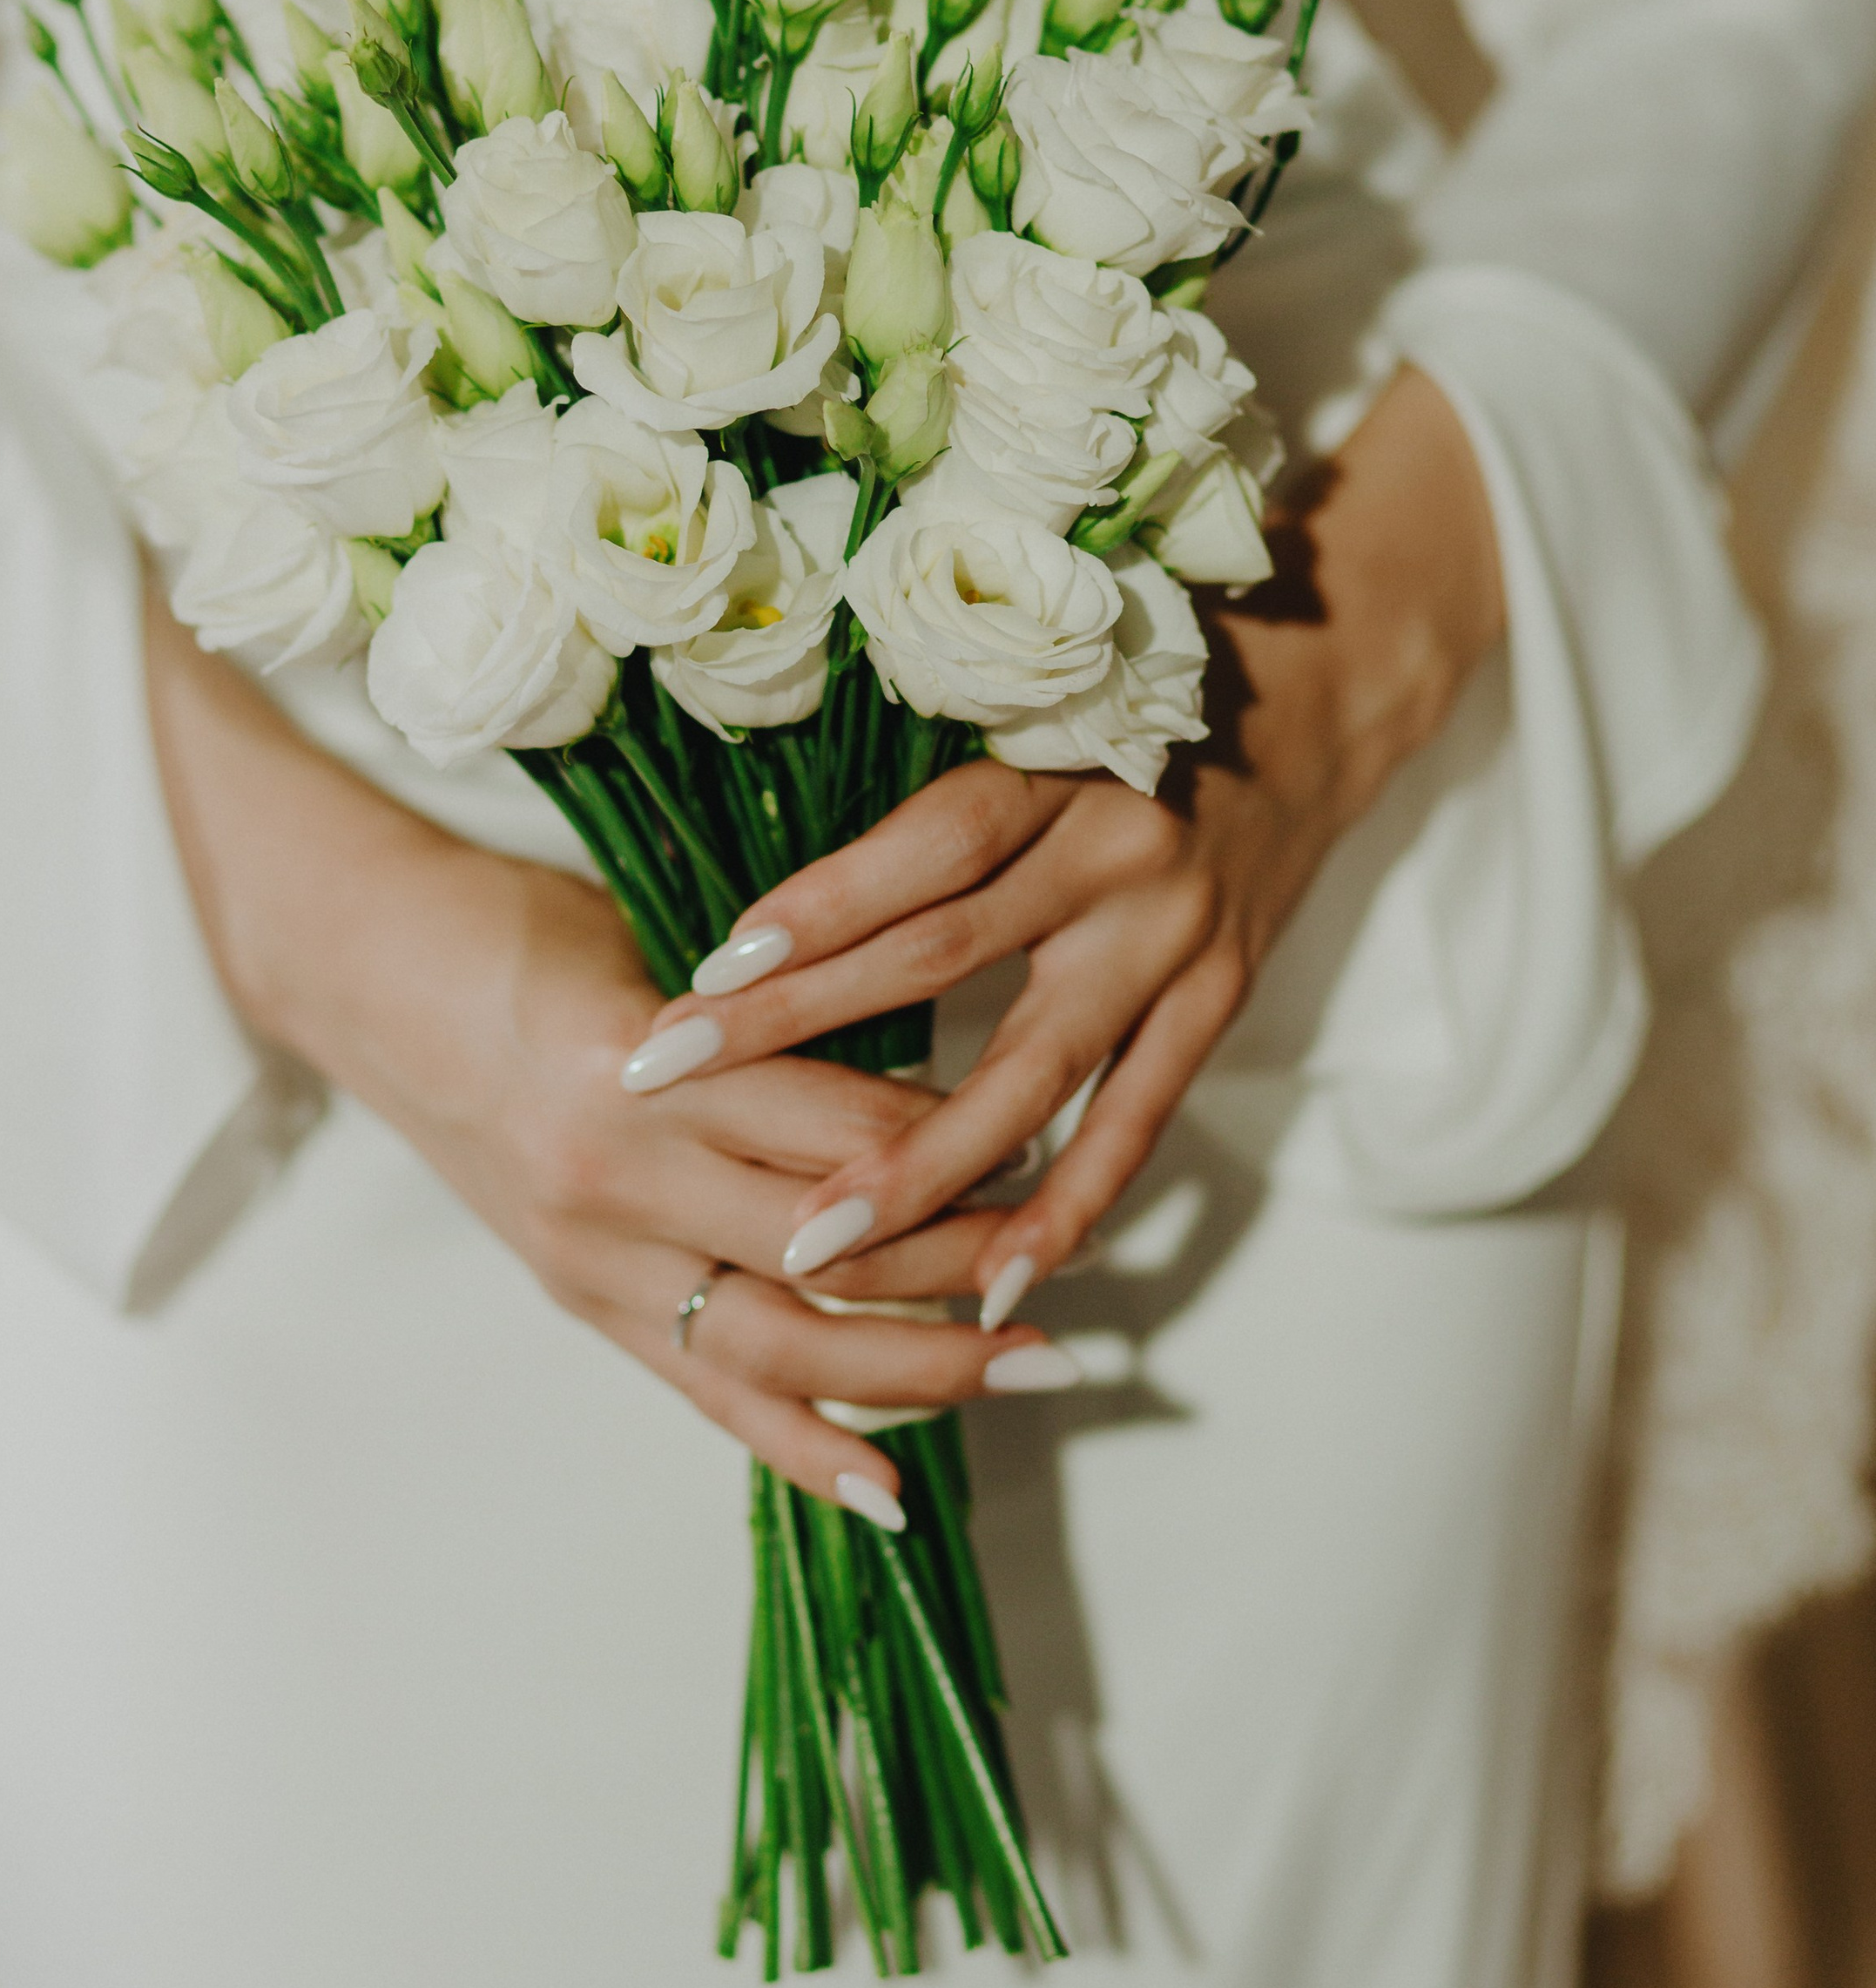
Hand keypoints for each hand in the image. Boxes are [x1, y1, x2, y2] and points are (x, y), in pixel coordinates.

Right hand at [141, 589, 1070, 1518]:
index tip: (1061, 1137)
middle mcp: (621, 1175)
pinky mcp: (580, 1301)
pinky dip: (800, 1447)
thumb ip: (779, 1014)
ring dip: (922, 1369)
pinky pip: (705, 1394)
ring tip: (1035, 1367)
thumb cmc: (518, 926)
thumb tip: (932, 1068)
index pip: (843, 1125)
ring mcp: (596, 1256)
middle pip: (835, 1246)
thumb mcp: (657, 936)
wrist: (363, 972)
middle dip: (970, 1263)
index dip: (961, 1141)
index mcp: (649, 1061)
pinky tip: (891, 1490)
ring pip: (786, 1340)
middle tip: (1084, 1267)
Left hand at [618, 366, 1506, 1318]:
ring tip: (814, 1242)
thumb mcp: (1026, 718)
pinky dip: (1067, 1207)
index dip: (816, 909)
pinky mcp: (1220, 1000)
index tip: (701, 976)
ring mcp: (1177, 936)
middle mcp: (1117, 851)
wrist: (1313, 700)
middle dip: (798, 1032)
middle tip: (673, 1090)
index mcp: (1054, 762)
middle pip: (941, 957)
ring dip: (920, 1166)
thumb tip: (758, 914)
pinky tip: (997, 1287)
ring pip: (1033, 1071)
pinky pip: (1136, 1123)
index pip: (922, 848)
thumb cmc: (1125, 705)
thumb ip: (923, 812)